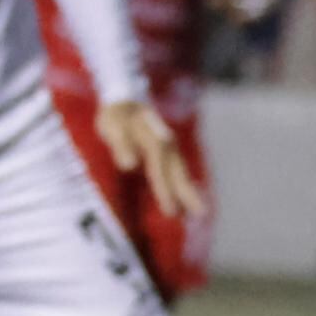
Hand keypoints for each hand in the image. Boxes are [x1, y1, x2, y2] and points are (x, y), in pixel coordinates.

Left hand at [90, 100, 201, 218]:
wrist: (126, 100)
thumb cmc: (117, 117)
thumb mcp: (114, 127)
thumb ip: (121, 145)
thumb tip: (129, 165)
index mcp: (152, 138)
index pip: (159, 166)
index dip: (164, 188)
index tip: (170, 209)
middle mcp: (167, 143)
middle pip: (177, 171)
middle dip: (187, 193)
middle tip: (200, 214)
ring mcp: (170, 147)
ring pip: (181, 172)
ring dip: (190, 191)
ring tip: (200, 212)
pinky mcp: (169, 151)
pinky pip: (179, 170)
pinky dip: (185, 184)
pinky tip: (190, 199)